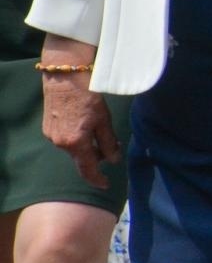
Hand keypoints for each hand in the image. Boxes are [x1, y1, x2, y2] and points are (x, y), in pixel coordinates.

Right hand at [40, 39, 117, 189]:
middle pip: (82, 157)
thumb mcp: (104, 120)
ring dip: (87, 145)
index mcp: (75, 143)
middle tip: (113, 146)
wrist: (65, 78)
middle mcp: (60, 143)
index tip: (105, 184)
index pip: (87, 169)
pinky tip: (84, 123)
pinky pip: (65, 139)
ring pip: (74, 148)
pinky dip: (77, 137)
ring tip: (100, 130)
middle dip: (97, 156)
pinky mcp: (47, 128)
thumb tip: (113, 161)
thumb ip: (108, 142)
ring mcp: (51, 136)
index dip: (97, 178)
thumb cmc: (88, 96)